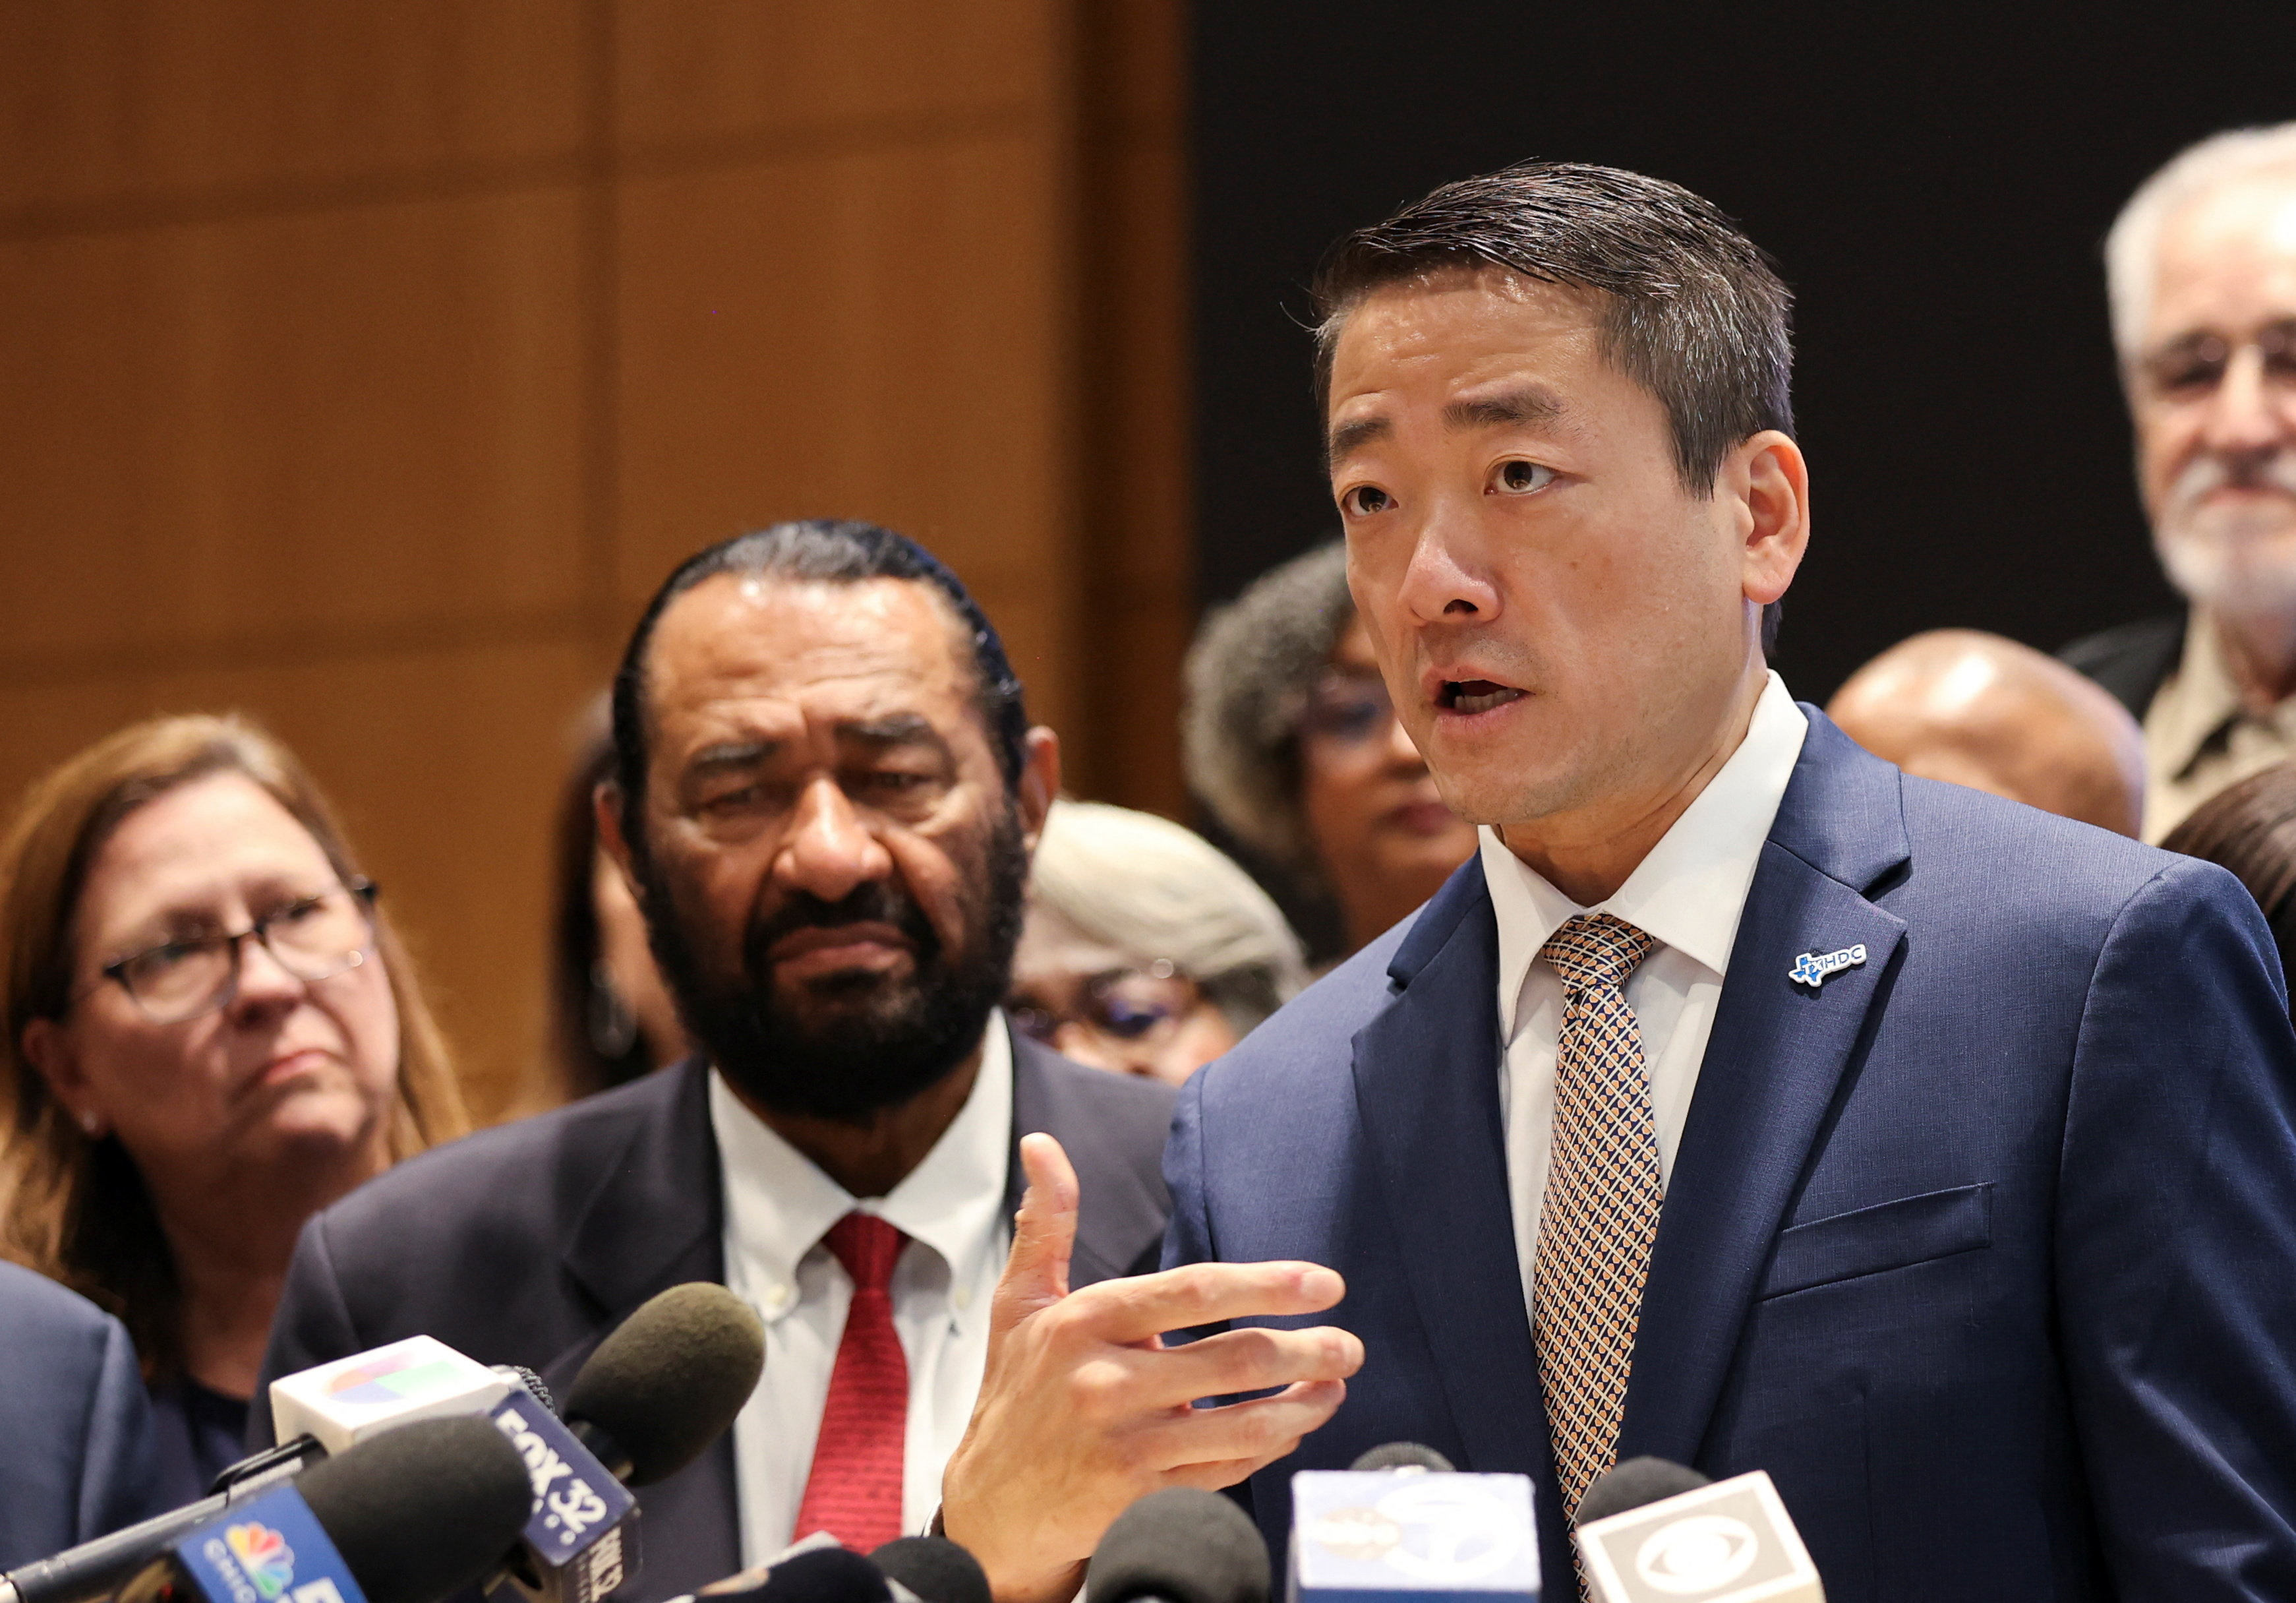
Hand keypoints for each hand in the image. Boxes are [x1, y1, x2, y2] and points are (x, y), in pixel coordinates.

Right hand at [942, 1133, 1361, 1602]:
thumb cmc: (1018, 1391)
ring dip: (1303, 1404)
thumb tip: (1041, 1144)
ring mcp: (1124, 1446)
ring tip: (1336, 1386)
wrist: (991, 1505)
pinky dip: (1270, 1449)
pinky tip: (1295, 1428)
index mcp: (1083, 1323)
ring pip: (1241, 1424)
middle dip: (1306, 1350)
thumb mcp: (1019, 1302)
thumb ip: (1046, 1223)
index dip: (1266, 1285)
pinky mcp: (1139, 1500)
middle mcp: (1103, 1383)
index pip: (1191, 1292)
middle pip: (1232, 1361)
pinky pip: (1224, 1471)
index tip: (1323, 1282)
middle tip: (1349, 1344)